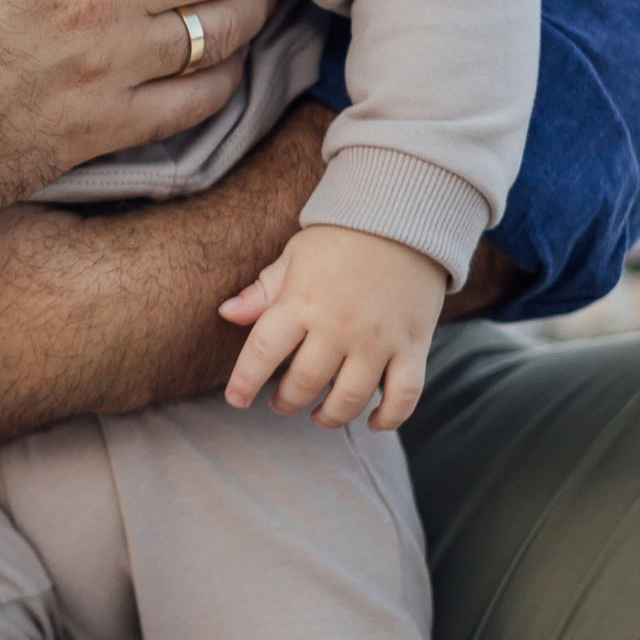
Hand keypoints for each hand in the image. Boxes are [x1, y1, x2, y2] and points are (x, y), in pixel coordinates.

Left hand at [220, 223, 446, 426]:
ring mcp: (379, 339)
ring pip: (350, 398)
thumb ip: (262, 291)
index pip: (263, 352)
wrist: (406, 218)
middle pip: (305, 384)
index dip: (244, 382)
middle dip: (286, 401)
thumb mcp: (294, 257)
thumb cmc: (341, 239)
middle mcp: (339, 325)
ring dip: (329, 417)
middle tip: (280, 402)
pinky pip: (403, 396)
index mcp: (303, 301)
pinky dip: (388, 418)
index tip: (236, 398)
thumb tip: (225, 313)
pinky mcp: (414, 346)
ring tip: (318, 415)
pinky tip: (370, 421)